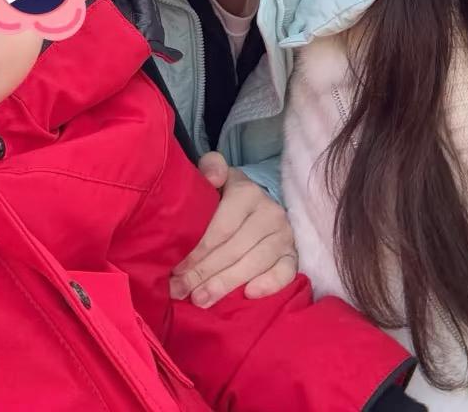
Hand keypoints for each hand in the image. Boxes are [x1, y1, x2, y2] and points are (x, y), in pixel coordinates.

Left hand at [171, 153, 297, 307]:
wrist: (258, 206)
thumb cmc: (227, 197)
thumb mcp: (217, 178)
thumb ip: (210, 168)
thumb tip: (213, 177)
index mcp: (247, 193)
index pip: (221, 227)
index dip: (197, 251)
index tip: (175, 269)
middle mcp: (269, 213)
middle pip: (234, 248)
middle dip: (204, 273)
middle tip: (181, 291)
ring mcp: (284, 235)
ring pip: (255, 263)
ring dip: (226, 284)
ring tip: (201, 300)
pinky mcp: (292, 254)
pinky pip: (285, 272)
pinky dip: (269, 284)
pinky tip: (249, 295)